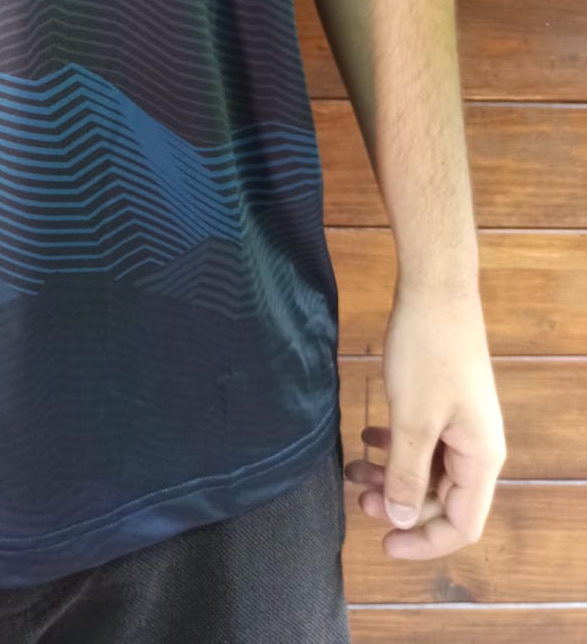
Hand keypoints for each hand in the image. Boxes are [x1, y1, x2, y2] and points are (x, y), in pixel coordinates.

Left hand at [344, 280, 506, 559]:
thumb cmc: (427, 353)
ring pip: (428, 468)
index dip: (423, 541)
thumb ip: (408, 474)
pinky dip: (395, 446)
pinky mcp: (444, 401)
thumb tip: (403, 521)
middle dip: (400, 504)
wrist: (436, 290)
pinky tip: (367, 436)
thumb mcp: (413, 419)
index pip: (462, 524)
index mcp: (480, 458)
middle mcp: (477, 446)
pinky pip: (422, 440)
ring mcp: (461, 422)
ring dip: (393, 474)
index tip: (383, 544)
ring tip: (353, 469)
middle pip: (442, 498)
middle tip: (358, 497)